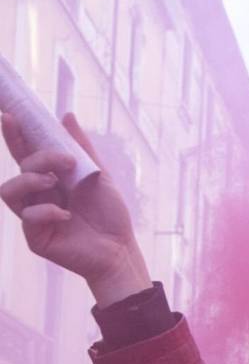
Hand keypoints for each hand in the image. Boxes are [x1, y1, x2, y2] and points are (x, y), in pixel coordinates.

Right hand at [0, 112, 151, 305]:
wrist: (121, 250)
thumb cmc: (110, 216)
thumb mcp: (100, 177)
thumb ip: (81, 149)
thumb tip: (66, 115)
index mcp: (50, 179)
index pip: (26, 153)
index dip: (15, 134)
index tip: (9, 114)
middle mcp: (37, 196)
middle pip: (19, 167)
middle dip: (39, 157)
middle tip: (67, 161)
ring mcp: (34, 216)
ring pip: (9, 190)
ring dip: (30, 180)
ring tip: (55, 183)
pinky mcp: (36, 237)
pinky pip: (27, 217)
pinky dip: (45, 211)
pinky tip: (66, 215)